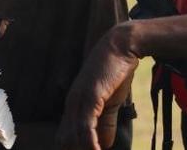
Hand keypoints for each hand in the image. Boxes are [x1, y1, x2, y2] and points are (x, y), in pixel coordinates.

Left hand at [56, 24, 137, 149]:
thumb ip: (107, 123)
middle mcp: (72, 104)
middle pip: (66, 140)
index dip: (73, 149)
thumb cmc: (115, 73)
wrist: (121, 47)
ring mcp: (78, 100)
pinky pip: (86, 125)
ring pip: (74, 136)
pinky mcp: (90, 96)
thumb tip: (103, 145)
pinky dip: (90, 142)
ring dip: (84, 149)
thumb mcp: (111, 103)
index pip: (65, 137)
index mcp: (74, 106)